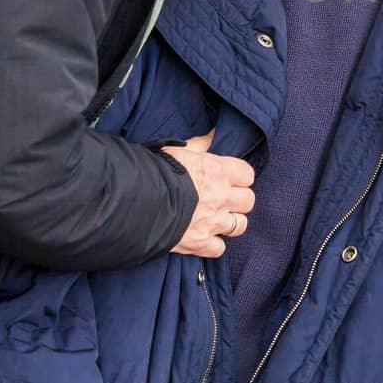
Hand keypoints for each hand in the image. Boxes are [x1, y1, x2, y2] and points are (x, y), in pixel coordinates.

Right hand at [163, 131, 255, 257]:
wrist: (134, 200)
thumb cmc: (154, 171)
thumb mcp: (177, 151)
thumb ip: (199, 144)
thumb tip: (213, 134)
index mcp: (218, 171)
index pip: (248, 174)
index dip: (240, 177)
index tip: (231, 179)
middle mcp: (220, 197)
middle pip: (248, 201)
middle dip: (238, 200)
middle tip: (224, 199)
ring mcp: (212, 222)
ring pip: (240, 226)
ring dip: (231, 223)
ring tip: (217, 219)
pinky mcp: (199, 243)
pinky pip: (219, 249)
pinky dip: (213, 245)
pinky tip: (205, 238)